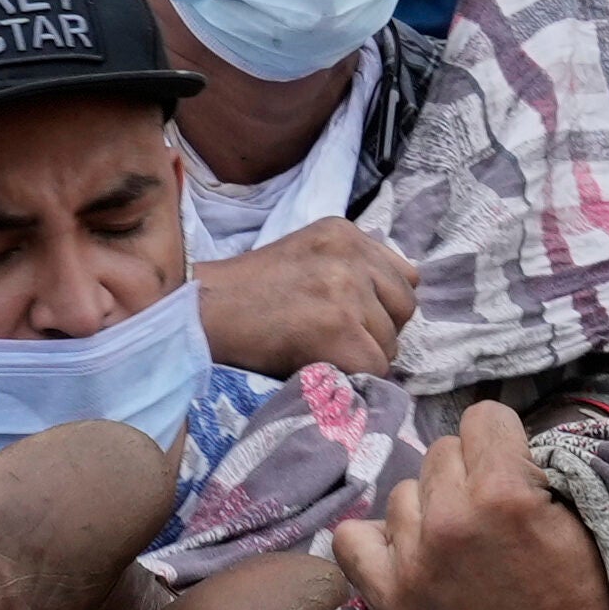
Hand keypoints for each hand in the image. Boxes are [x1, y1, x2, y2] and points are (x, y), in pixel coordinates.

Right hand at [199, 223, 419, 383]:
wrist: (204, 311)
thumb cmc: (248, 292)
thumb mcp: (307, 255)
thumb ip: (352, 266)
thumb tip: (400, 294)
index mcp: (345, 233)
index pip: (403, 277)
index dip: (382, 306)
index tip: (354, 319)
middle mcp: (351, 254)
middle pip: (404, 308)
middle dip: (379, 331)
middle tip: (338, 340)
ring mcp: (346, 289)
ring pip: (390, 342)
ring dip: (363, 357)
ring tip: (321, 351)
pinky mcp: (339, 327)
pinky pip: (374, 367)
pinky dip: (352, 377)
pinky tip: (320, 365)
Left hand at [335, 402, 608, 609]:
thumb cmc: (577, 591)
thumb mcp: (577, 514)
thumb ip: (533, 467)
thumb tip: (495, 438)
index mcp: (503, 493)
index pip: (482, 417)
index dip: (501, 443)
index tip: (512, 472)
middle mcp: (450, 518)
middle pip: (440, 451)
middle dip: (466, 475)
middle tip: (487, 517)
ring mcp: (413, 558)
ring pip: (403, 491)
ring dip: (428, 509)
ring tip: (456, 545)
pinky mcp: (387, 594)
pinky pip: (350, 538)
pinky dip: (375, 541)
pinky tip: (406, 552)